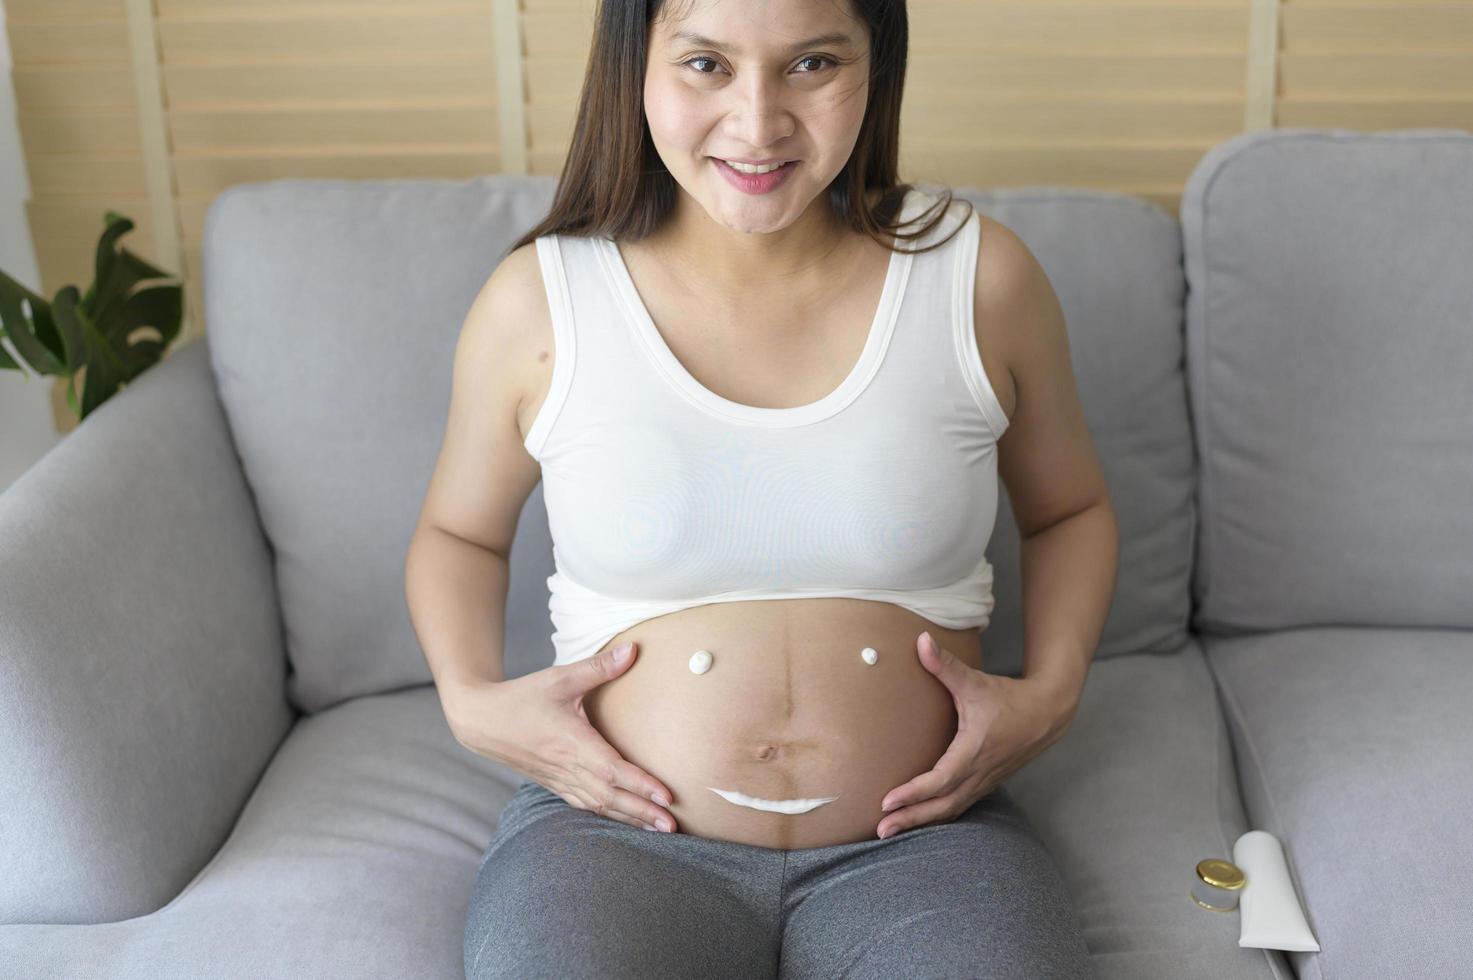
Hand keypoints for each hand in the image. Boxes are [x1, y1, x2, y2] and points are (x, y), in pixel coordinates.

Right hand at [445, 642, 679, 833]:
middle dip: (643, 812)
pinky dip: (608, 814)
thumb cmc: (522, 697)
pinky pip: (585, 804)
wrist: (481, 721)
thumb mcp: (560, 677)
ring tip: (659, 829)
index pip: (611, 769)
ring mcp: (559, 779)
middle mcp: (566, 766)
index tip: (666, 795)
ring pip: (599, 805)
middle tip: (673, 824)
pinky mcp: (554, 784)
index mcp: (571, 742)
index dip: (640, 784)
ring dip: (630, 818)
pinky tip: (626, 820)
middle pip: (610, 796)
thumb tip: (634, 650)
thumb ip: (599, 667)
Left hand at [875, 631, 1070, 839]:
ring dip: (921, 822)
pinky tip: (918, 822)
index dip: (913, 793)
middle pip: (942, 806)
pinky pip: (959, 807)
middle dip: (911, 818)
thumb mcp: (975, 681)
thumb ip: (945, 665)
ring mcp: (984, 782)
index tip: (887, 801)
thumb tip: (920, 639)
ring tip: (892, 830)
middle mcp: (979, 772)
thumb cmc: (1008, 697)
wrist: (1046, 713)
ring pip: (950, 811)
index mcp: (975, 750)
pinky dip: (938, 817)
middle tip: (881, 829)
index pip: (940, 779)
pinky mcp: (986, 784)